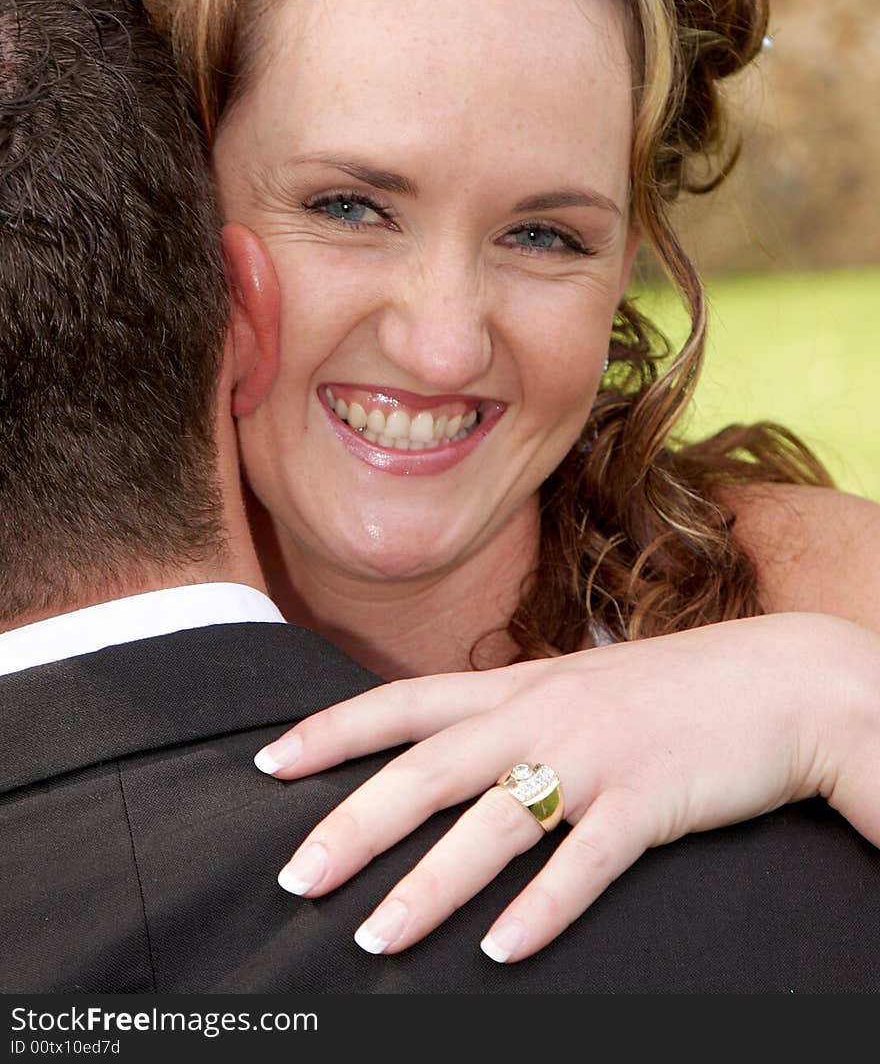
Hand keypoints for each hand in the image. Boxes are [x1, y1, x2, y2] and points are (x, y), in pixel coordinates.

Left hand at [254, 611, 879, 961]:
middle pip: (426, 770)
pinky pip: (586, 863)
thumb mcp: (581, 684)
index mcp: (522, 684)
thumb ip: (519, 709)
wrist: (783, 680)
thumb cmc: (675, 690)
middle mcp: (543, 713)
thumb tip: (455, 742)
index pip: (404, 703)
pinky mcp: (650, 800)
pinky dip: (541, 910)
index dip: (333, 731)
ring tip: (375, 938)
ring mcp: (595, 756)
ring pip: (492, 824)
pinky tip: (502, 954)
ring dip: (429, 886)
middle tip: (294, 878)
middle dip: (353, 825)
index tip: (269, 764)